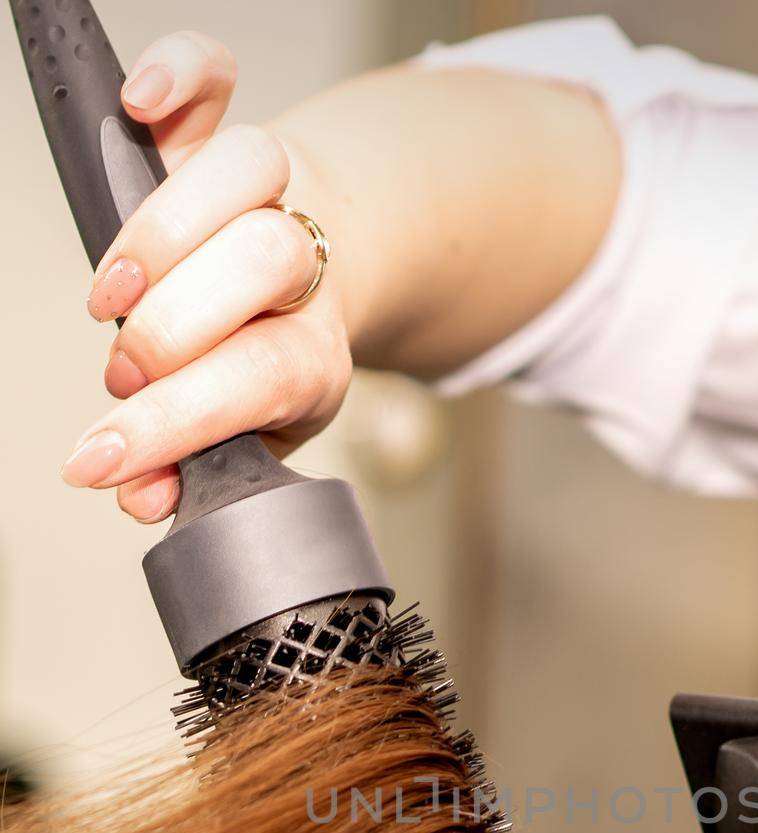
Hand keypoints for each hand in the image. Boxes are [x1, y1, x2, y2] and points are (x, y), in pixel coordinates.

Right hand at [61, 31, 353, 522]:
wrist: (317, 289)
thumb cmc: (264, 367)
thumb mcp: (246, 438)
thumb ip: (191, 467)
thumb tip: (139, 495)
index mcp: (312, 355)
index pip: (256, 380)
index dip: (174, 422)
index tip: (101, 459)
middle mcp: (302, 267)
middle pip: (265, 261)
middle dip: (176, 323)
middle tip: (124, 370)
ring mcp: (270, 192)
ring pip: (248, 170)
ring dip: (167, 229)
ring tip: (114, 291)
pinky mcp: (228, 133)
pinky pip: (216, 79)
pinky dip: (179, 74)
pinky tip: (139, 104)